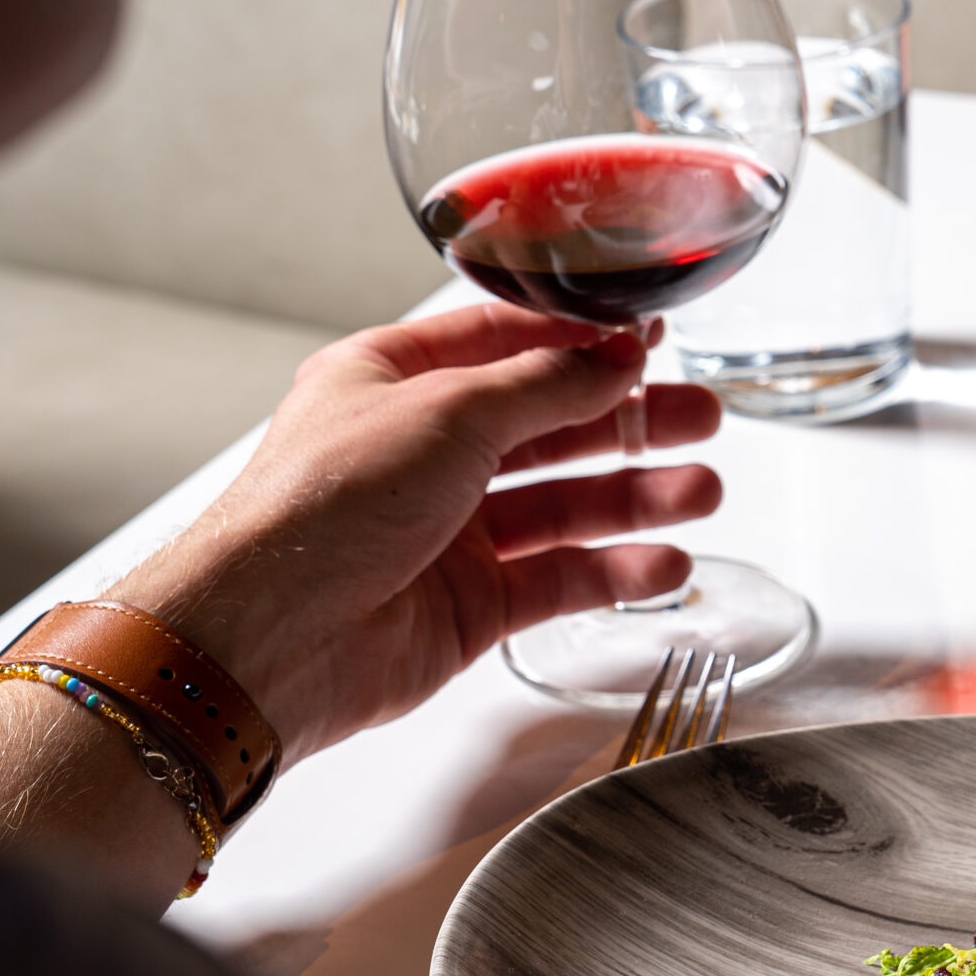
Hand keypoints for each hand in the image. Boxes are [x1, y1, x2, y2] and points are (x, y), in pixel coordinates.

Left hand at [115, 304, 721, 766]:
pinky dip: (615, 571)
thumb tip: (615, 359)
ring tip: (703, 490)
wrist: (272, 635)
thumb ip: (544, 386)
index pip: (506, 345)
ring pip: (564, 506)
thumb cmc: (320, 509)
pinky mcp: (470, 604)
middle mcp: (423, 453)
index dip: (582, 341)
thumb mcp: (446, 412)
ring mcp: (448, 531)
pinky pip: (560, 580)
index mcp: (393, 382)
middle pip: (549, 425)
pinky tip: (665, 563)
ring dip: (636, 496)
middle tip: (700, 414)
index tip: (652, 340)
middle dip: (628, 420)